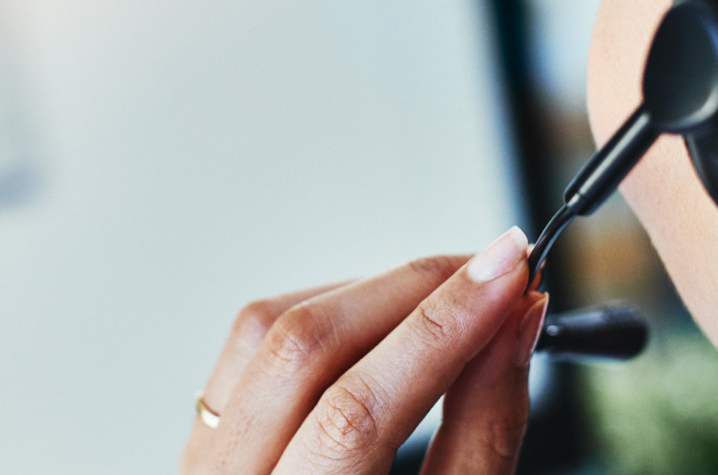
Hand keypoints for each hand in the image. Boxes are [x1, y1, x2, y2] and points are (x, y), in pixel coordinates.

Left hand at [180, 228, 549, 473]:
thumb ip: (483, 431)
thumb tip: (515, 323)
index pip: (359, 409)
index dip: (446, 326)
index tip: (515, 274)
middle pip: (307, 349)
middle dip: (415, 289)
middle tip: (500, 264)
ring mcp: (202, 468)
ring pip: (268, 331)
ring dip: (369, 291)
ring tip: (453, 287)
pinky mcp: (203, 444)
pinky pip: (249, 349)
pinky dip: (323, 313)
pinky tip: (382, 315)